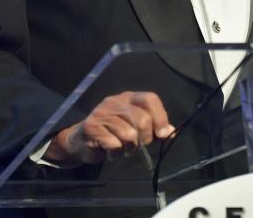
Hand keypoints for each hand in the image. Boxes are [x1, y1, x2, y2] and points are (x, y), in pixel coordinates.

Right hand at [44, 91, 175, 165]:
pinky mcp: (92, 127)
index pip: (150, 99)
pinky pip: (114, 145)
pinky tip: (110, 151)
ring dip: (129, 148)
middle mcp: (115, 101)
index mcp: (129, 98)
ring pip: (129, 135)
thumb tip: (171, 132)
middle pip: (142, 119)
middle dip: (145, 138)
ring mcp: (102, 113)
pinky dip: (116, 154)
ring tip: (122, 148)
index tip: (163, 134)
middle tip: (138, 146)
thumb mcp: (135, 128)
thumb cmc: (112, 133)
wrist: (80, 141)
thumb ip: (154, 129)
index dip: (160, 117)